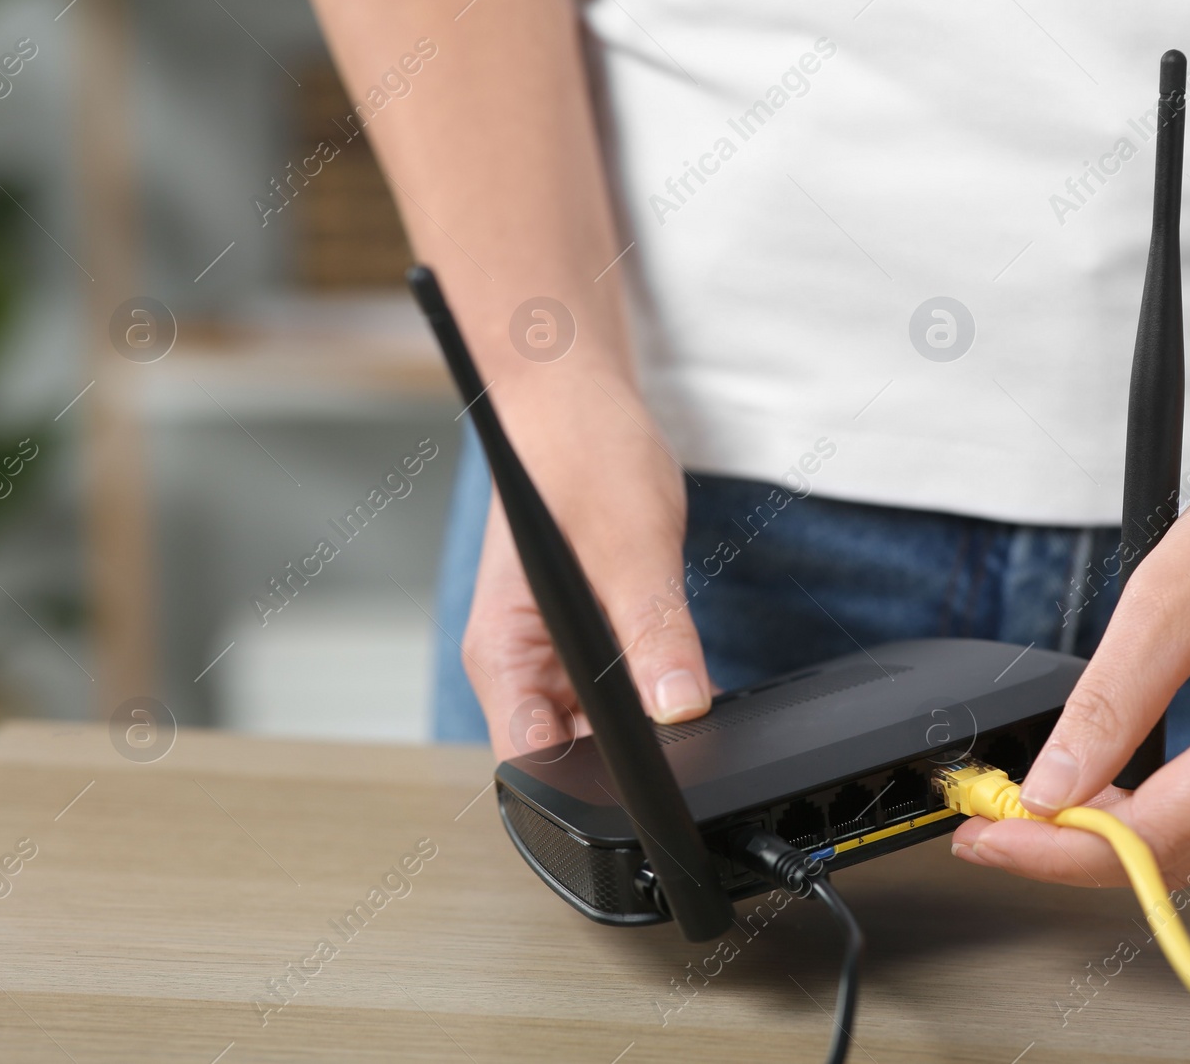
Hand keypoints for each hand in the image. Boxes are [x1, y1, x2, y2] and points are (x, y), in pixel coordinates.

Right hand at [463, 371, 712, 760]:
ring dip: (643, 720)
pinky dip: (650, 686)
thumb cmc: (576, 450)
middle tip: (687, 735)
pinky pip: (618, 688)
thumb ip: (654, 634)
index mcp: (502, 654)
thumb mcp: (631, 546)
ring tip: (680, 684)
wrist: (573, 399)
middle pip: (571, 753)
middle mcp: (518, 665)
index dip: (592, 787)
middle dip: (630, 758)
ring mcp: (551, 655)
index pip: (535, 762)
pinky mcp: (584, 639)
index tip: (653, 788)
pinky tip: (678, 666)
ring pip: (600, 725)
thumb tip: (679, 708)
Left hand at [951, 423, 1189, 886]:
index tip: (986, 835)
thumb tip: (1049, 789)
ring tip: (1032, 806)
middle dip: (1073, 848)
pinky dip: (1160, 815)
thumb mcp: (1169, 596)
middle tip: (988, 822)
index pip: (1154, 837)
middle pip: (1177, 859)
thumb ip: (1107, 705)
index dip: (1057, 847)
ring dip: (1113, 837)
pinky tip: (1103, 793)